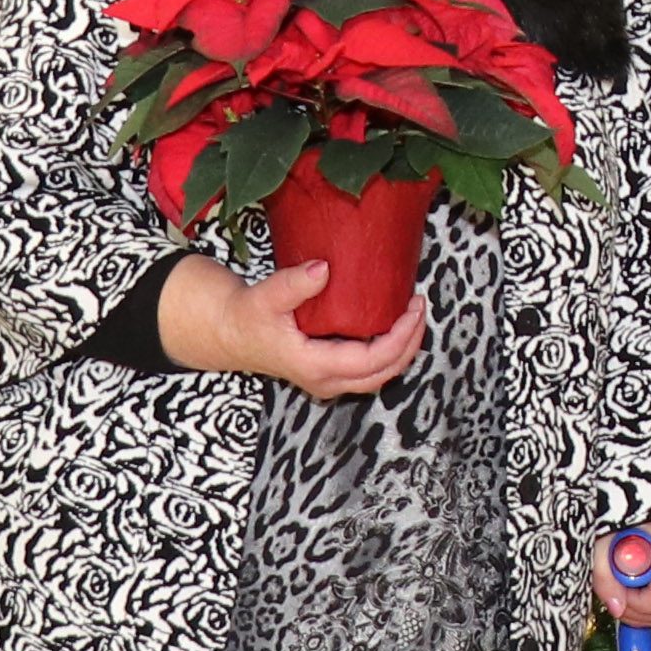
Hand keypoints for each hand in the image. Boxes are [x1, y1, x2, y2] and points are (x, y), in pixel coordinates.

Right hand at [156, 250, 427, 399]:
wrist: (229, 333)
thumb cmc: (246, 317)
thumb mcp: (265, 297)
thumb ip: (293, 284)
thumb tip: (323, 269)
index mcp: (314, 366)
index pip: (372, 360)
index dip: (400, 337)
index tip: (413, 309)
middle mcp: (326, 380)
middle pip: (384, 373)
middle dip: (410, 343)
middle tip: (420, 307)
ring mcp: (328, 381)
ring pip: (379, 376)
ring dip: (402, 349)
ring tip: (413, 315)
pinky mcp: (329, 374)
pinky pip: (369, 370)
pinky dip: (388, 351)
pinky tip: (393, 324)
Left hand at [594, 522, 650, 626]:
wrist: (630, 508)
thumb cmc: (616, 523)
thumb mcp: (601, 547)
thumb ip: (605, 579)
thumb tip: (617, 609)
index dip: (638, 604)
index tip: (618, 591)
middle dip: (637, 610)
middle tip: (617, 592)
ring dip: (642, 610)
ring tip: (624, 589)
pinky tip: (637, 590)